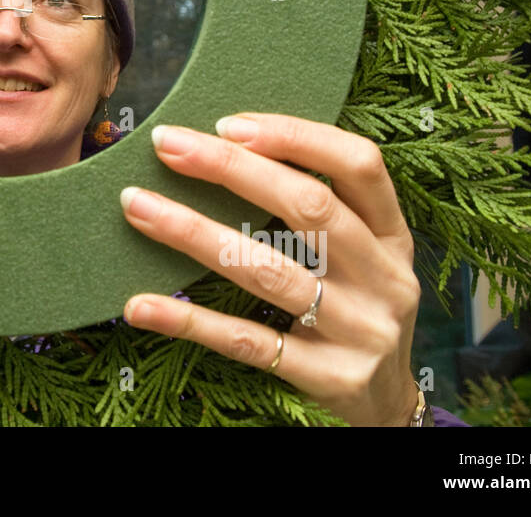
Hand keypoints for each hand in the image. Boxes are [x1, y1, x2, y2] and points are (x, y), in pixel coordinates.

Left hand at [119, 113, 421, 425]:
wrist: (389, 406)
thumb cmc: (356, 309)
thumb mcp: (361, 257)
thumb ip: (317, 210)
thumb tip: (222, 147)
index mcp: (392, 235)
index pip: (358, 164)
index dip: (295, 137)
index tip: (227, 124)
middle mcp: (385, 278)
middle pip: (308, 208)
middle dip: (231, 169)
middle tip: (165, 144)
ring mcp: (360, 330)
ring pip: (269, 271)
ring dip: (194, 233)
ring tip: (138, 207)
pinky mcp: (329, 378)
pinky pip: (248, 342)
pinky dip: (189, 321)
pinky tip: (141, 305)